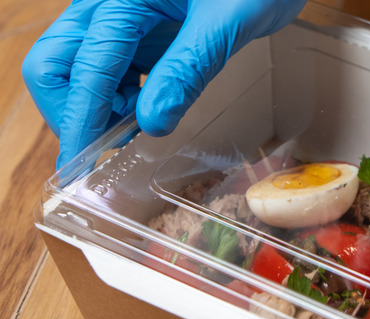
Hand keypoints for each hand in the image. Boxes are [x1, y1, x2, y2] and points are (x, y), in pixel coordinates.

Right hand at [23, 0, 305, 168]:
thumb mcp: (224, 24)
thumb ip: (187, 69)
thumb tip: (152, 122)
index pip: (84, 67)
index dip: (79, 120)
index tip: (78, 164)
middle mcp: (110, 6)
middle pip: (57, 64)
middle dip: (73, 111)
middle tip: (103, 151)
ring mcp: (123, 20)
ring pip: (81, 71)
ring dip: (97, 109)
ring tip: (131, 137)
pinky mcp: (141, 32)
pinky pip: (112, 71)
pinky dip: (119, 100)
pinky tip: (144, 116)